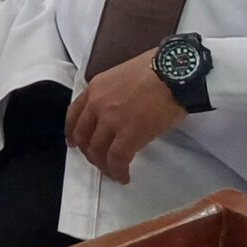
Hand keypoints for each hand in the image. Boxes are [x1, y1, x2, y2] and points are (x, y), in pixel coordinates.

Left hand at [66, 51, 185, 184]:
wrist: (175, 73)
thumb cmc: (156, 69)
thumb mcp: (122, 75)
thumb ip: (112, 93)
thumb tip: (117, 109)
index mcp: (95, 88)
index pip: (73, 115)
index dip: (72, 132)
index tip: (73, 142)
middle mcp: (97, 104)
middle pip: (83, 136)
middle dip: (88, 153)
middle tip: (98, 161)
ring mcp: (111, 120)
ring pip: (97, 150)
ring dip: (103, 165)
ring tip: (112, 172)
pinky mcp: (129, 135)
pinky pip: (117, 159)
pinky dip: (118, 171)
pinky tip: (123, 177)